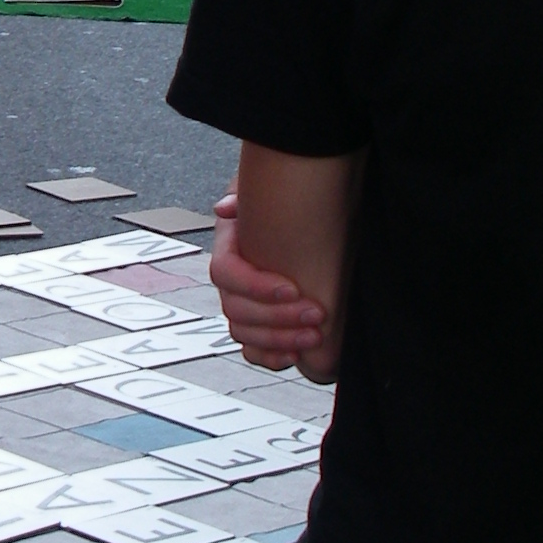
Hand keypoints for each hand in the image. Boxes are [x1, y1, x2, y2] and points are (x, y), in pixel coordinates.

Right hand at [209, 192, 328, 373]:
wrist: (314, 213)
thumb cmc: (289, 199)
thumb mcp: (265, 186)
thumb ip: (246, 190)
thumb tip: (227, 207)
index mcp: (230, 246)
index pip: (225, 273)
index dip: (255, 286)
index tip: (293, 289)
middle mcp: (234, 279)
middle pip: (236, 309)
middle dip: (278, 318)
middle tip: (317, 315)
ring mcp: (246, 303)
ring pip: (244, 333)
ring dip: (279, 339)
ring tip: (315, 335)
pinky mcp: (263, 324)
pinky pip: (252, 349)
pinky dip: (270, 356)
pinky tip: (294, 354)